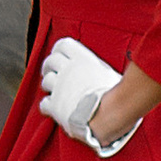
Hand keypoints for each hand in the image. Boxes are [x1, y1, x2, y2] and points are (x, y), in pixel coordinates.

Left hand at [39, 39, 160, 160]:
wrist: (108, 114)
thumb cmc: (116, 93)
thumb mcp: (110, 72)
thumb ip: (101, 68)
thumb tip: (114, 65)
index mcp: (81, 58)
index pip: (62, 45)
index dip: (59, 50)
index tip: (60, 56)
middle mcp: (67, 70)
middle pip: (50, 61)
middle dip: (49, 67)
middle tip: (52, 72)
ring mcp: (59, 88)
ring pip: (46, 82)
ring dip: (49, 85)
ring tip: (55, 91)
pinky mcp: (55, 106)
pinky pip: (44, 103)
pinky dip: (47, 106)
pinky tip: (53, 108)